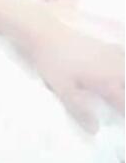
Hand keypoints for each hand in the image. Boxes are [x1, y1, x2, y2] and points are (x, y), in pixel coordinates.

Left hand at [28, 0, 124, 132]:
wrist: (45, 31)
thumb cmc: (53, 62)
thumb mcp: (63, 90)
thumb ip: (79, 110)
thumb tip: (95, 130)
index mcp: (104, 80)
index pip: (122, 101)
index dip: (124, 112)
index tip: (122, 119)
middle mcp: (111, 65)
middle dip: (125, 92)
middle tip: (120, 102)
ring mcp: (108, 51)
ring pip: (125, 66)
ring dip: (124, 78)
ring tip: (120, 86)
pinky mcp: (101, 42)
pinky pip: (121, 53)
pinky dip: (123, 60)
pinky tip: (120, 61)